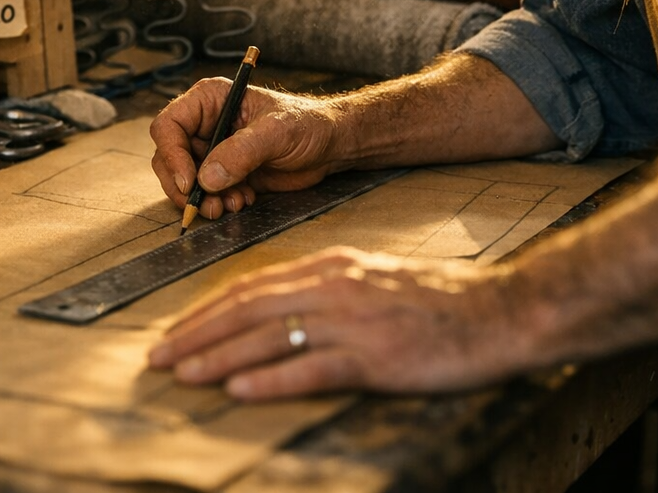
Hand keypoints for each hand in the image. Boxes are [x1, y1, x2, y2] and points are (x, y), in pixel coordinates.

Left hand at [147, 247, 536, 399]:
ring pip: (269, 334)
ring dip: (218, 355)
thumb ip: (326, 292)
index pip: (253, 286)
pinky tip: (239, 389)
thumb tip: (278, 314)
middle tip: (157, 356)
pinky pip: (312, 366)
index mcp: (331, 267)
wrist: (500, 310)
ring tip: (182, 373)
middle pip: (248, 307)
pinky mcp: (376, 356)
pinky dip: (271, 378)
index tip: (175, 331)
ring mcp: (354, 321)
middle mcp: (334, 287)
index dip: (208, 310)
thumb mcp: (372, 281)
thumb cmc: (437, 302)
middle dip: (197, 332)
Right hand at [149, 80, 337, 218]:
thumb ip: (241, 151)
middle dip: (185, 186)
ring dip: (203, 198)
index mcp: (210, 100)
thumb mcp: (276, 132)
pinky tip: (243, 200)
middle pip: (169, 157)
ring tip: (232, 205)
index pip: (169, 126)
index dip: (172, 154)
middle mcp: (205, 124)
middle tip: (206, 205)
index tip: (190, 182)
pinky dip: (218, 202)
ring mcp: (213, 150)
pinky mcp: (225, 173)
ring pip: (185, 179)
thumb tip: (207, 177)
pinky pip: (206, 192)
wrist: (330, 146)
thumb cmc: (307, 123)